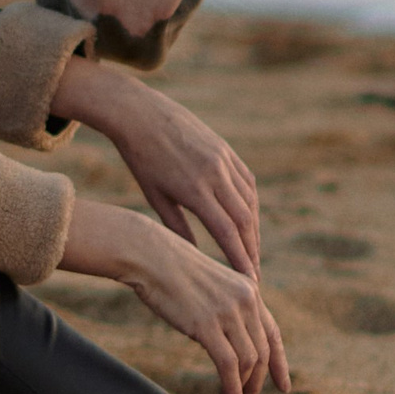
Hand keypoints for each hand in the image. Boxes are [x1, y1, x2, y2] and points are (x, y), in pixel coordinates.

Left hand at [51, 60, 261, 276]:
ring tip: (251, 251)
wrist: (141, 113)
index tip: (250, 280)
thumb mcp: (155, 196)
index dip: (241, 258)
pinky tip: (248, 219)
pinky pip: (246, 181)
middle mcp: (215, 174)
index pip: (226, 232)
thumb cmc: (140, 158)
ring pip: (249, 201)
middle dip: (251, 250)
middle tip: (254, 274)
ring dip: (253, 229)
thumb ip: (177, 227)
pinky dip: (250, 203)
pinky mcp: (225, 149)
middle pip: (244, 220)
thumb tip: (195, 258)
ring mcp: (223, 159)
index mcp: (194, 189)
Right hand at [60, 200, 291, 393]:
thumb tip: (230, 338)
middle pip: (263, 352)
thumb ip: (226, 305)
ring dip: (244, 388)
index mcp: (248, 289)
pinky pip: (229, 364)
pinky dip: (232, 386)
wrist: (148, 254)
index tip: (283, 386)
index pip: (272, 333)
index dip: (279, 363)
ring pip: (249, 361)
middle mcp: (245, 300)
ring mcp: (227, 312)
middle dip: (258, 382)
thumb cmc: (170, 268)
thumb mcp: (210, 283)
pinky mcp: (206, 324)